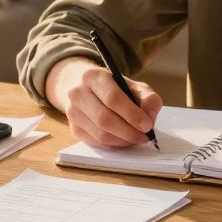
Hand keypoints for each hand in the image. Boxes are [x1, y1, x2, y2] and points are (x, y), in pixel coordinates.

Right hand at [45, 57, 162, 147]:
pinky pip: (96, 142)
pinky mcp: (74, 128)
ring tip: (137, 138)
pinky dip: (114, 145)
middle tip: (145, 136)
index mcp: (94, 76)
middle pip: (104, 119)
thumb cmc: (114, 88)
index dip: (131, 114)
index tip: (147, 125)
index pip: (112, 98)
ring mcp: (72, 112)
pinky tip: (124, 140)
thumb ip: (148, 98)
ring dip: (123, 140)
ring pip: (100, 134)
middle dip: (129, 131)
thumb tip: (149, 118)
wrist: (85, 88)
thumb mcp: (134, 86)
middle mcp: (78, 93)